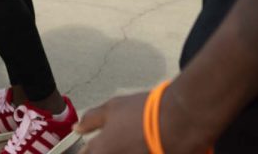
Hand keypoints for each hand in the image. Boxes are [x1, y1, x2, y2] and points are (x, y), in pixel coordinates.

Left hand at [78, 85, 210, 153]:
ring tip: (133, 142)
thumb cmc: (144, 111)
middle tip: (117, 141)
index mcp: (101, 150)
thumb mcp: (113, 107)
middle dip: (106, 149)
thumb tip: (77, 128)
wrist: (179, 120)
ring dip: (122, 150)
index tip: (91, 146)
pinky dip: (137, 152)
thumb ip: (91, 119)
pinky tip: (143, 146)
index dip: (88, 150)